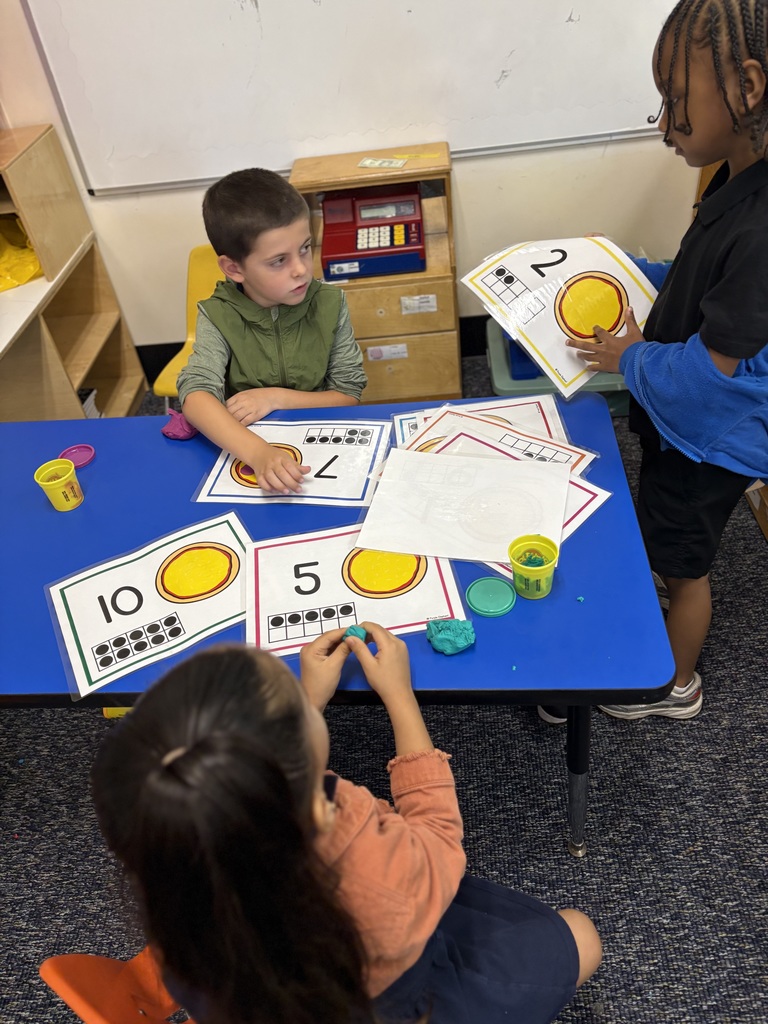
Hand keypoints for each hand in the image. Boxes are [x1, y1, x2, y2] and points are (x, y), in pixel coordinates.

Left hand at [226, 388, 283, 425]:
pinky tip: (238, 429)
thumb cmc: (258, 396)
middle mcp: (242, 402)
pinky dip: (240, 426)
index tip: (221, 417)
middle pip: (229, 412)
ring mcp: (248, 409)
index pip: (226, 405)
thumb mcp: (245, 394)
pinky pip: (244, 422)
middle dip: (225, 418)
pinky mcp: (255, 415)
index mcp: (239, 396)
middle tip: (223, 424)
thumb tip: (227, 408)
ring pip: (235, 418)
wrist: (272, 396)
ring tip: (229, 428)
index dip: (223, 412)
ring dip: (232, 423)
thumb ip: (236, 400)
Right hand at [252, 446, 310, 494]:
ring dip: (279, 486)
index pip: (289, 466)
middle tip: (297, 489)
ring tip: (287, 492)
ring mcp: (265, 469)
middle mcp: (273, 464)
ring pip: (271, 478)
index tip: (301, 481)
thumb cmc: (275, 456)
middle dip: (290, 483)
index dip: (296, 474)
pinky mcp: (259, 475)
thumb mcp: (287, 458)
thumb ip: (297, 466)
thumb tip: (307, 470)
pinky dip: (268, 488)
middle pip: (281, 473)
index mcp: (281, 458)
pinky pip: (262, 483)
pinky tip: (275, 491)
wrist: (259, 453)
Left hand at [299, 627, 351, 710]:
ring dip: (341, 642)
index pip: (329, 635)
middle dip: (343, 636)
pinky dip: (337, 648)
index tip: (356, 629)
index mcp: (311, 649)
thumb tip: (351, 639)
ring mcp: (312, 653)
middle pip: (329, 638)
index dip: (343, 631)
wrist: (314, 700)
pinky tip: (346, 647)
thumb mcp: (334, 666)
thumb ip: (343, 650)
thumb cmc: (321, 686)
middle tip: (357, 634)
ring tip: (354, 639)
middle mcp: (309, 649)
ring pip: (329, 643)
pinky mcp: (316, 658)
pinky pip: (328, 649)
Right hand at [346, 622, 432, 755]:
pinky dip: (380, 641)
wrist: (399, 695)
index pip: (374, 627)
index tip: (352, 632)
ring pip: (385, 634)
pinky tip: (373, 648)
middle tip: (355, 637)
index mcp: (389, 644)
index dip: (362, 626)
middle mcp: (398, 642)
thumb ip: (359, 649)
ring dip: (373, 635)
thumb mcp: (368, 665)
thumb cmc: (383, 682)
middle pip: (380, 629)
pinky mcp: (403, 652)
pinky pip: (390, 641)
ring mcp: (402, 646)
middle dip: (367, 631)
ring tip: (361, 642)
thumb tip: (349, 637)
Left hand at [565, 305, 644, 373]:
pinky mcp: (605, 367)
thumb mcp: (634, 332)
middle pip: (586, 345)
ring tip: (577, 353)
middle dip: (576, 343)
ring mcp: (603, 359)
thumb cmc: (636, 347)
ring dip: (582, 355)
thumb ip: (630, 320)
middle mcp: (603, 349)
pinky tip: (587, 367)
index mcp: (610, 340)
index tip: (594, 327)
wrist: (637, 362)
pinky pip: (594, 368)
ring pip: (588, 356)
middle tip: (567, 342)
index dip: (596, 329)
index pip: (599, 332)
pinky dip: (590, 367)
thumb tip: (629, 308)